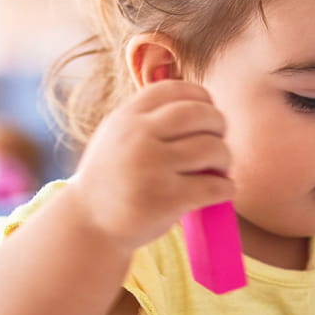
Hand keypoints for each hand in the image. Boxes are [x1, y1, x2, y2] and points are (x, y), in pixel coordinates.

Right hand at [65, 81, 233, 253]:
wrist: (88, 224)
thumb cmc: (113, 179)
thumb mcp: (118, 137)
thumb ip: (150, 119)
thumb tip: (205, 109)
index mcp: (127, 117)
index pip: (177, 89)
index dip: (202, 99)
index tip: (207, 117)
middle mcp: (138, 136)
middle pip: (202, 114)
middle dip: (219, 127)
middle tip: (217, 145)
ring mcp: (151, 167)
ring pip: (213, 148)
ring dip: (225, 160)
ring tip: (217, 171)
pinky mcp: (166, 198)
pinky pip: (215, 186)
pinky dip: (226, 189)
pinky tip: (220, 191)